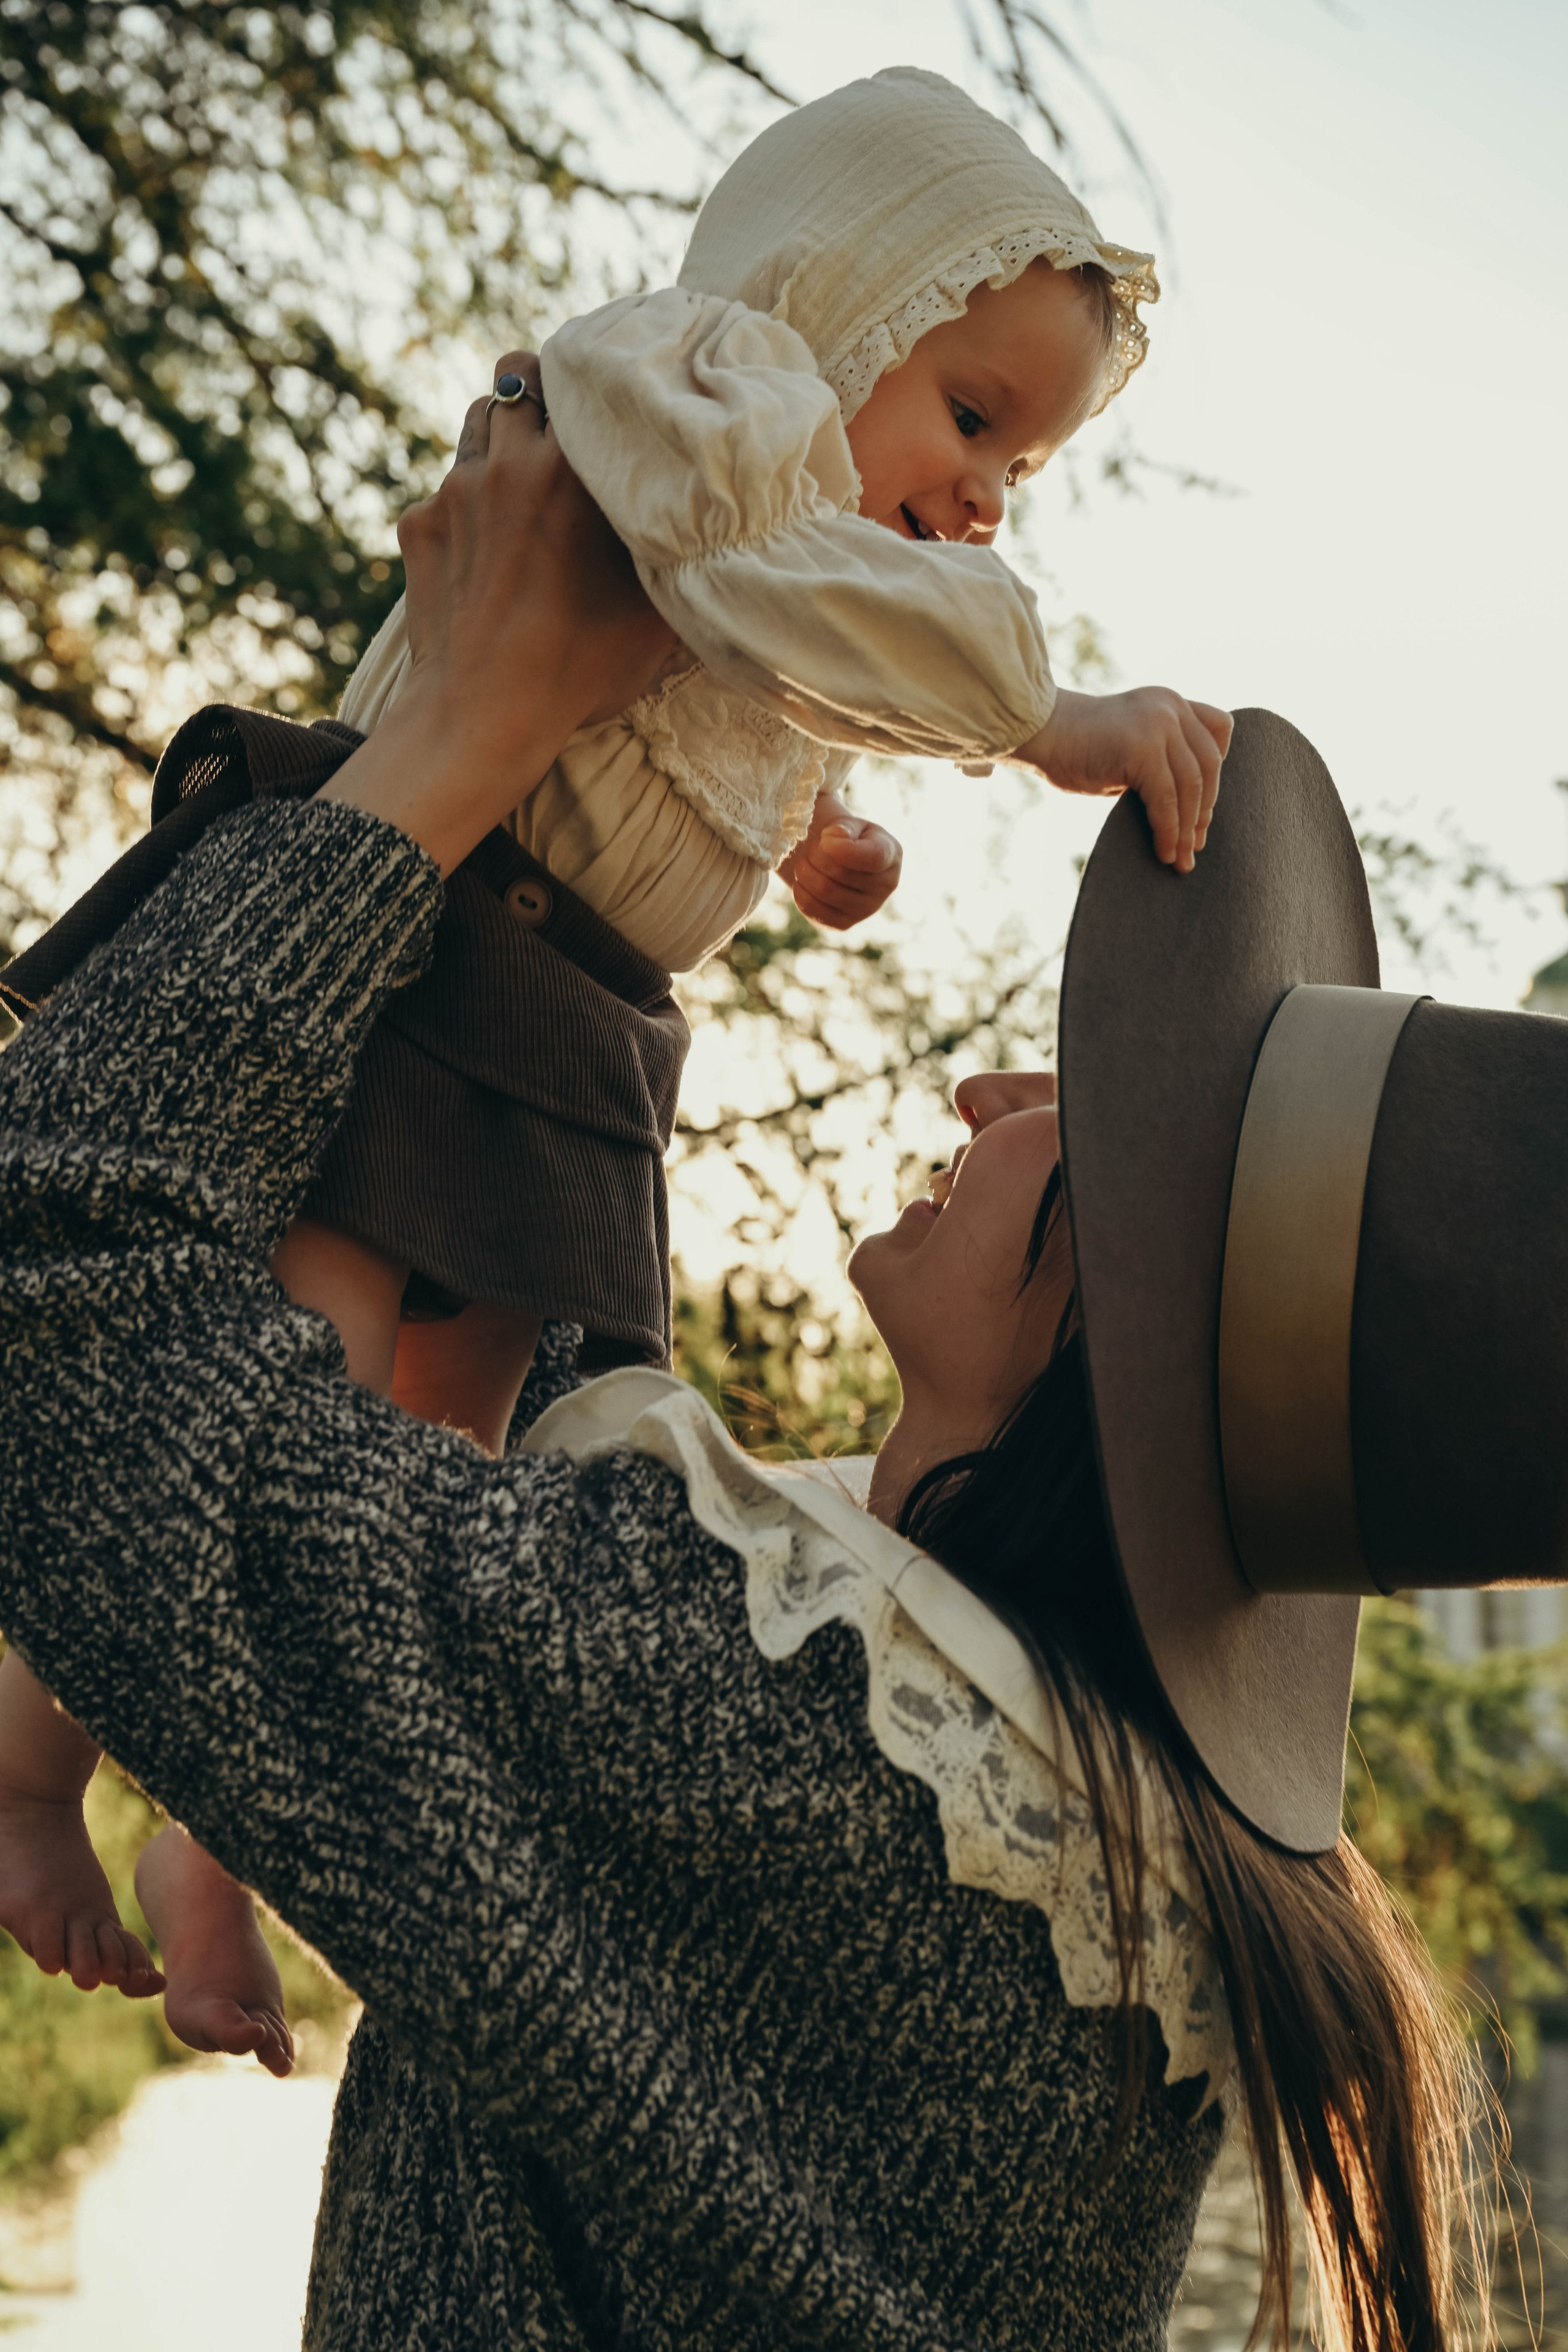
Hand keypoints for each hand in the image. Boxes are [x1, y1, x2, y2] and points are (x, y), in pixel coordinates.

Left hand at [402, 351, 677, 746]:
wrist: (481, 718)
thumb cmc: (578, 671)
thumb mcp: (652, 614)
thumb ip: (671, 553)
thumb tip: (701, 524)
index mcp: (573, 471)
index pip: (573, 371)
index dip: (589, 377)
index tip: (605, 394)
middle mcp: (509, 463)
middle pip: (516, 372)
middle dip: (541, 392)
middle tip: (564, 426)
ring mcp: (454, 491)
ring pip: (479, 419)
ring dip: (503, 435)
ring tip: (526, 479)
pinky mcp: (419, 524)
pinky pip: (446, 486)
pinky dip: (469, 502)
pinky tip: (489, 548)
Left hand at [779, 791, 902, 928]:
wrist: (838, 862)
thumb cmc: (846, 839)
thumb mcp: (849, 825)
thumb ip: (844, 827)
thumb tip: (837, 837)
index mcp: (891, 855)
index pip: (872, 857)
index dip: (842, 848)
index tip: (825, 838)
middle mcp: (885, 886)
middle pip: (840, 873)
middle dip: (816, 855)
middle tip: (812, 848)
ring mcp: (866, 909)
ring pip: (825, 891)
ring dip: (805, 872)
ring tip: (805, 862)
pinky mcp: (844, 924)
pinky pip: (814, 910)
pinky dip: (800, 893)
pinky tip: (802, 882)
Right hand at [1017, 687, 1232, 873]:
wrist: (1041, 734)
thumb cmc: (1077, 749)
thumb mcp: (1131, 744)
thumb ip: (1160, 758)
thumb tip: (1189, 810)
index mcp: (1170, 702)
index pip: (1219, 729)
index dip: (1217, 769)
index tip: (1202, 803)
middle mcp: (1170, 707)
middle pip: (1208, 765)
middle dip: (1203, 810)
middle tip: (1196, 845)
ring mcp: (1159, 724)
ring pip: (1190, 786)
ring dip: (1187, 829)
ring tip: (1181, 860)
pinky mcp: (1143, 747)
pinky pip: (1166, 798)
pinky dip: (1168, 830)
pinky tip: (1165, 852)